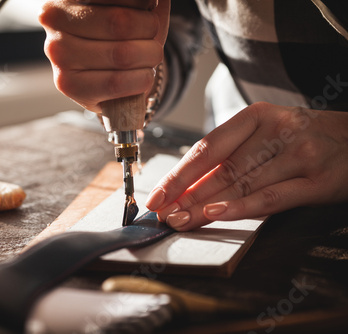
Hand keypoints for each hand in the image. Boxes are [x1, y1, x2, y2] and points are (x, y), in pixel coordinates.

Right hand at [39, 0, 169, 112]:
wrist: (114, 71)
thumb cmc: (125, 30)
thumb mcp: (134, 4)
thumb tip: (150, 0)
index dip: (142, 2)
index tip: (148, 6)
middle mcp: (55, 19)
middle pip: (120, 23)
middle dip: (149, 29)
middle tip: (151, 34)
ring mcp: (58, 54)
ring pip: (122, 55)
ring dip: (149, 56)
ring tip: (148, 56)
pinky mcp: (67, 85)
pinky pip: (117, 83)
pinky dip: (142, 80)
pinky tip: (141, 75)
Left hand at [146, 102, 347, 230]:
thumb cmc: (304, 137)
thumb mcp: (267, 134)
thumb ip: (232, 156)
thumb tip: (189, 186)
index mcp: (257, 116)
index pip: (207, 147)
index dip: (179, 174)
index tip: (157, 194)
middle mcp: (277, 131)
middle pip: (221, 169)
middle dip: (186, 195)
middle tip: (162, 214)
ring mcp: (299, 154)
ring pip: (241, 185)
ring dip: (205, 206)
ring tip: (180, 221)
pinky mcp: (317, 181)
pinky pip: (272, 197)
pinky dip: (241, 207)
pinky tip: (216, 215)